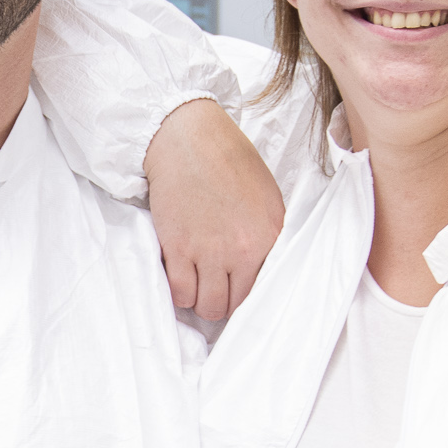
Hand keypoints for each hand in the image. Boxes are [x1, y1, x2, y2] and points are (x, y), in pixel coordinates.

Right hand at [142, 98, 283, 323]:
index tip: (238, 290)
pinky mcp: (178, 249)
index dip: (248, 294)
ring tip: (198, 284)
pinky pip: (180, 293)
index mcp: (269, 237)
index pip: (264, 290)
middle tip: (215, 288)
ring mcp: (209, 252)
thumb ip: (269, 236)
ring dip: (201, 300)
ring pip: (206, 307)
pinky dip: (180, 292)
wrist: (190, 140)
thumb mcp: (267, 197)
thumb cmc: (229, 161)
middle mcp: (242, 250)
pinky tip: (181, 276)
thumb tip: (263, 266)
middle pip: (233, 306)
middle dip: (223, 301)